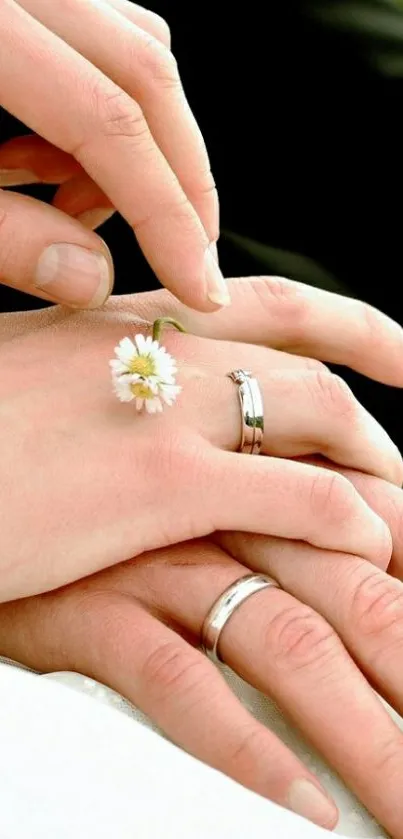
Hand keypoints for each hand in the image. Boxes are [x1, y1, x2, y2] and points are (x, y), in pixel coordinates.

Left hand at [0, 0, 223, 309]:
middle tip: (190, 261)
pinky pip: (100, 39)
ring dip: (140, 146)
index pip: (111, 120)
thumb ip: (4, 237)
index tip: (198, 286)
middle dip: (181, 181)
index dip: (164, 213)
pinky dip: (105, 111)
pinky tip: (50, 164)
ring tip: (80, 213)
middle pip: (146, 72)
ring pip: (134, 51)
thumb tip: (89, 282)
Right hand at [0, 277, 401, 600]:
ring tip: (395, 507)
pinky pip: (290, 495)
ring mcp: (159, 412)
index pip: (262, 303)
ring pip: (312, 413)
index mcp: (122, 324)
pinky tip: (364, 542)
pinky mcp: (154, 485)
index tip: (393, 347)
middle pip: (302, 356)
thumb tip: (151, 389)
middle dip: (374, 390)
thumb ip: (103, 375)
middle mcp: (151, 351)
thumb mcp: (34, 379)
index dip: (344, 321)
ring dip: (371, 460)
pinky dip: (343, 516)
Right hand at [2, 469, 402, 835]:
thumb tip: (367, 564)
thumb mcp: (208, 501)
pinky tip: (299, 801)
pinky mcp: (99, 610)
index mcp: (262, 482)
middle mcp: (226, 518)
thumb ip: (284, 525)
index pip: (380, 528)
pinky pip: (180, 682)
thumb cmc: (115, 511)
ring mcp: (165, 565)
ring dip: (362, 735)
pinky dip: (244, 746)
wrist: (4, 484)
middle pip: (356, 598)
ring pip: (289, 645)